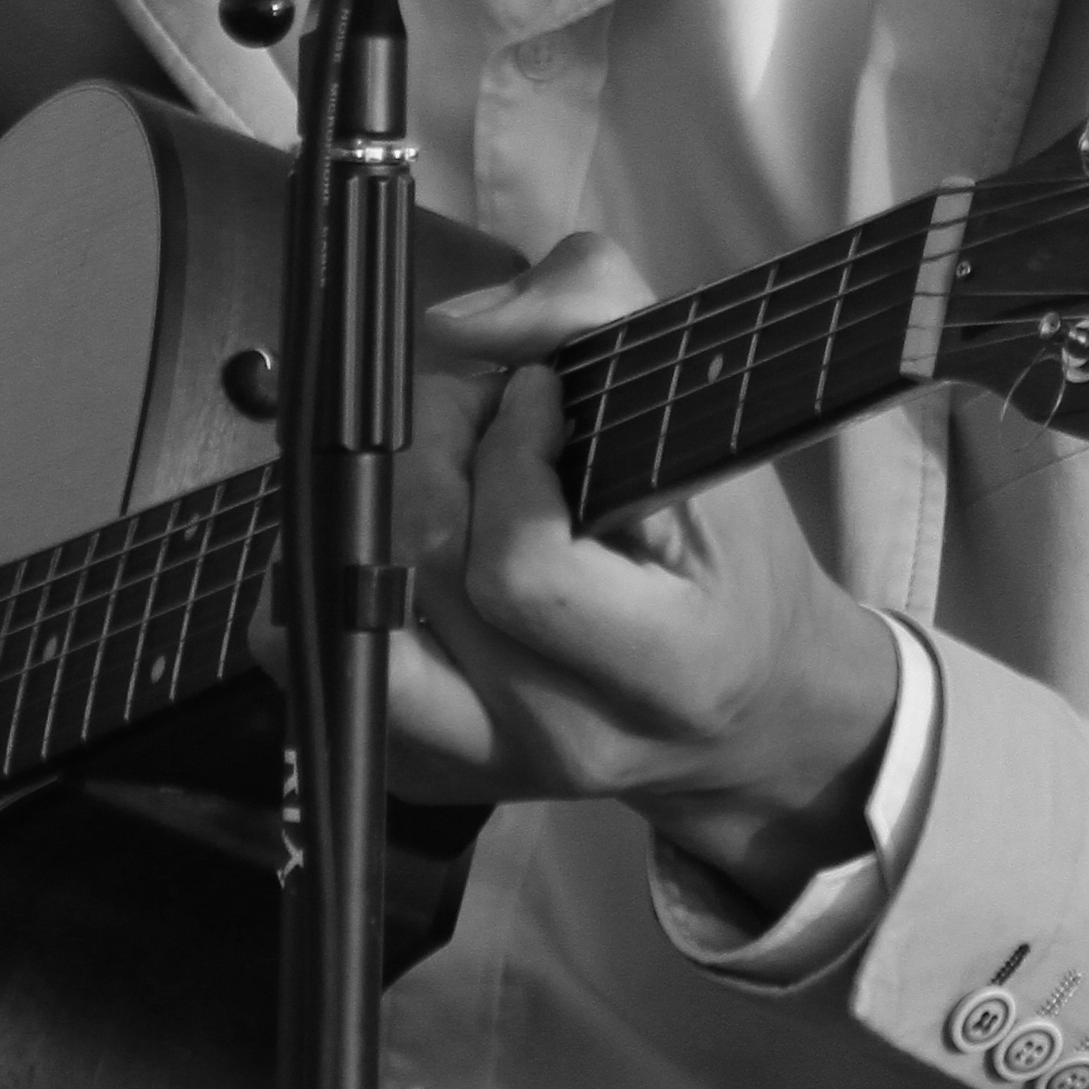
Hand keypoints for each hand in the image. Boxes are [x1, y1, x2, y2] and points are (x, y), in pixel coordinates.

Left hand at [367, 234, 901, 917]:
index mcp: (664, 669)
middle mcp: (566, 738)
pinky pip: (336, 669)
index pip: (519, 569)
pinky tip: (405, 541)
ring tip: (442, 474)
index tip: (543, 399)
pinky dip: (344, 585)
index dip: (509, 454)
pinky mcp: (433, 775)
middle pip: (424, 578)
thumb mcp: (711, 419)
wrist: (753, 705)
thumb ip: (593, 314)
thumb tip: (450, 324)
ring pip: (356, 626)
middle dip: (434, 453)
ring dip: (375, 515)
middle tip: (481, 410)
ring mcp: (490, 768)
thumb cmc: (735, 557)